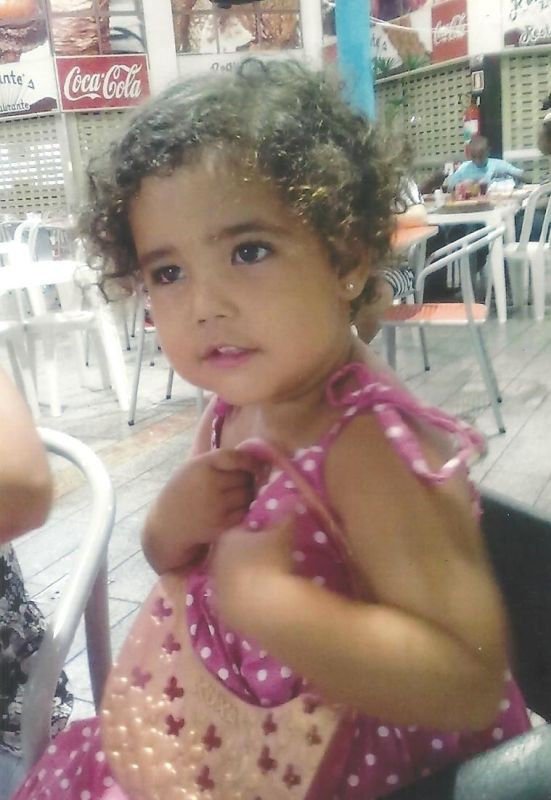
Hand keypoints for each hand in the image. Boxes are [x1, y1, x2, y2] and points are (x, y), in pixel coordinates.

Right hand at [142, 448, 261, 571]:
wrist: (168, 523)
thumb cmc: (184, 490)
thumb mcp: (193, 467)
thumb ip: (218, 460)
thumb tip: (253, 456)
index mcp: (202, 464)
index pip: (236, 457)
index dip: (251, 460)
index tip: (258, 464)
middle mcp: (210, 483)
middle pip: (245, 477)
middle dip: (248, 479)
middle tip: (244, 481)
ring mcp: (216, 504)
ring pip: (247, 495)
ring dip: (248, 494)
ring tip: (238, 494)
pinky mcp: (221, 523)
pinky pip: (244, 511)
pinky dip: (243, 509)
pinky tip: (234, 507)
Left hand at [210, 513, 294, 629]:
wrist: (267, 605)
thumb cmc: (272, 561)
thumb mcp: (284, 532)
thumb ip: (287, 513)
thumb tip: (294, 496)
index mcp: (227, 538)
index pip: (240, 532)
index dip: (256, 534)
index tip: (271, 539)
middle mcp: (216, 561)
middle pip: (233, 555)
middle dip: (248, 557)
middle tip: (270, 561)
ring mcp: (217, 588)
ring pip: (233, 579)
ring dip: (247, 579)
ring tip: (269, 583)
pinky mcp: (223, 611)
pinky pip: (235, 601)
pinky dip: (246, 600)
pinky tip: (263, 601)